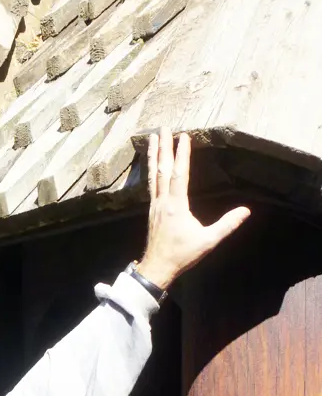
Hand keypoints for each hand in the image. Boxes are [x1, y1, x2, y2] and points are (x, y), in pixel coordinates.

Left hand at [136, 127, 250, 289]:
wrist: (157, 268)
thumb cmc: (182, 255)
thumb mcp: (207, 241)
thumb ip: (227, 225)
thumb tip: (246, 211)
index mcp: (176, 206)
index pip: (179, 174)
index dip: (181, 155)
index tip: (184, 136)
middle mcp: (163, 201)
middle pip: (162, 169)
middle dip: (163, 147)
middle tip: (163, 128)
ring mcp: (154, 205)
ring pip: (153, 175)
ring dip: (153, 155)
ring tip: (152, 137)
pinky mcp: (151, 210)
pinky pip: (150, 184)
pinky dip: (150, 170)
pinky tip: (150, 163)